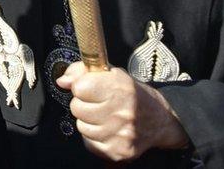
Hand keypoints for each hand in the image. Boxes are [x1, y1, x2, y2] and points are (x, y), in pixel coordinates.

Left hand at [56, 62, 188, 161]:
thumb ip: (83, 71)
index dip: (82, 86)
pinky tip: (107, 130)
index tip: (91, 87)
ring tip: (104, 116)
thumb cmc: (133, 94)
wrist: (161, 120)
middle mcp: (123, 112)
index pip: (79, 87)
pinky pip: (89, 143)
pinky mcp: (119, 151)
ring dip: (88, 121)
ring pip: (81, 126)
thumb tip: (62, 81)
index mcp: (121, 88)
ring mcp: (121, 134)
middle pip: (77, 108)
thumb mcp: (112, 73)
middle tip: (98, 103)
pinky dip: (94, 137)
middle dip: (83, 104)